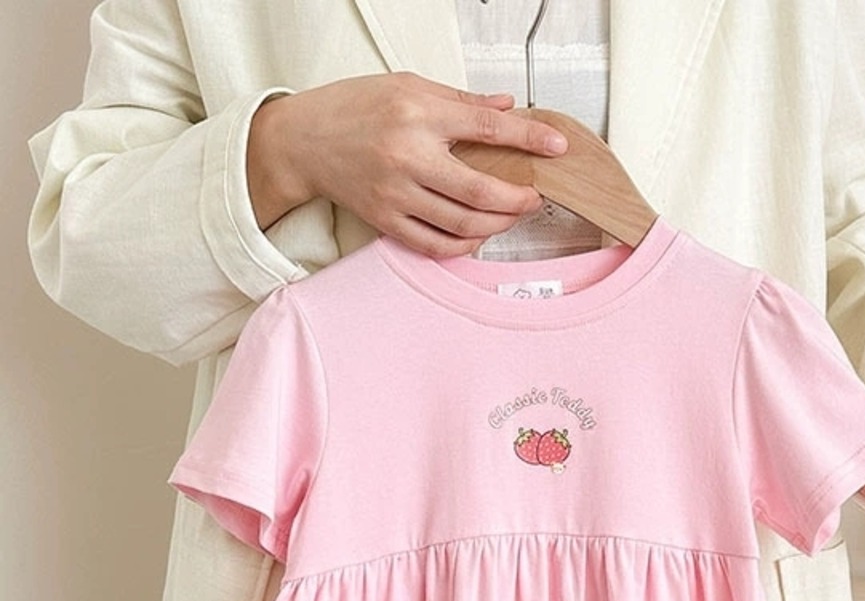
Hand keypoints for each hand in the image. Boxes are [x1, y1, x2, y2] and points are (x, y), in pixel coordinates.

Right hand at [247, 73, 567, 255]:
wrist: (303, 141)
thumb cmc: (354, 108)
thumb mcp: (407, 86)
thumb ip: (460, 101)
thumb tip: (507, 107)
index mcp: (417, 114)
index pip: (487, 129)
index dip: (528, 140)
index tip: (555, 148)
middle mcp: (408, 156)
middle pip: (480, 190)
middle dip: (518, 199)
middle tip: (533, 197)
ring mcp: (396, 194)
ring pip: (462, 223)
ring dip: (497, 224)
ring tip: (509, 215)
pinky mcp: (386, 221)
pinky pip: (435, 245)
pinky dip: (464, 245)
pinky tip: (477, 235)